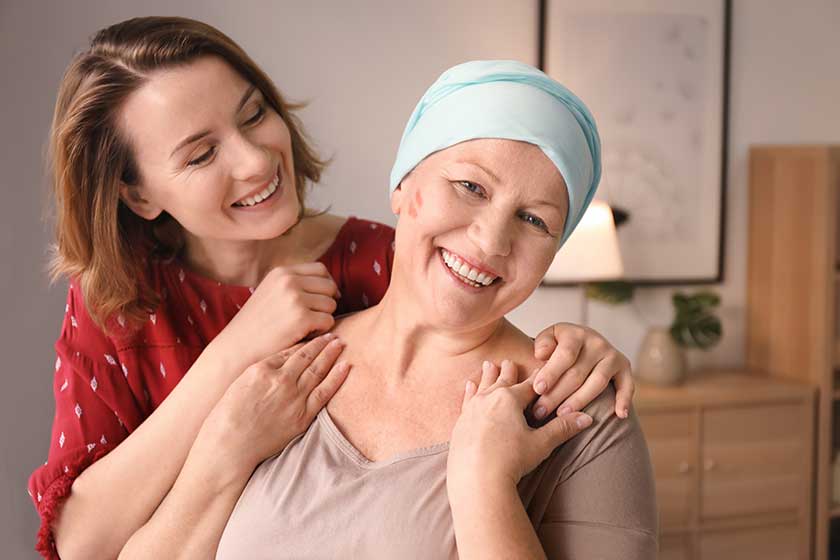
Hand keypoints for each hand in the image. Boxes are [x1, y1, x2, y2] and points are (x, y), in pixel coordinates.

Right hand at [198, 333, 349, 474]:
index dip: (306, 344)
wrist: (230, 445)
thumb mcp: (240, 383)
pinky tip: (346, 366)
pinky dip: (337, 377)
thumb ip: (262, 370)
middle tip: (333, 336)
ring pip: (318, 370)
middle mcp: (281, 380)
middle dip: (322, 344)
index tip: (316, 338)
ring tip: (341, 344)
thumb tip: (281, 361)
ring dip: (331, 355)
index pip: (291, 351)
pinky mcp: (302, 416)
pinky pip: (324, 393)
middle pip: (307, 357)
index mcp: (262, 369)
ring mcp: (293, 398)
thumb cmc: (228, 416)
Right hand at [213, 262, 340, 368]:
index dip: (327, 285)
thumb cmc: (257, 325)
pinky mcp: (302, 318)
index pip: (320, 270)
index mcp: (281, 273)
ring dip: (324, 318)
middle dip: (327, 303)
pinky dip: (322, 331)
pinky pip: (329, 321)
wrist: (238, 347)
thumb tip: (329, 284)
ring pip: (331, 304)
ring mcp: (295, 298)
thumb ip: (294, 284)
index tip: (325, 299)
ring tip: (306, 328)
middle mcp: (289, 281)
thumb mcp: (271, 292)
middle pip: (329, 287)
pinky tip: (305, 335)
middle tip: (315, 318)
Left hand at [447, 360, 591, 494]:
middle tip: (510, 361)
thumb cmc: (510, 460)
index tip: (541, 368)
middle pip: (503, 381)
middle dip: (509, 371)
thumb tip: (587, 418)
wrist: (477, 479)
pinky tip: (469, 386)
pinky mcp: (461, 422)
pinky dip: (469, 391)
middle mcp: (489, 398)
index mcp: (510, 399)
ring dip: (487, 376)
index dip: (538, 378)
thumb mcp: (541, 444)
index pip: (529, 385)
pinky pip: (466, 400)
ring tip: (489, 365)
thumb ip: (563, 428)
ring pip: (482, 386)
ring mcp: (472, 409)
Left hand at [532, 323, 633, 419]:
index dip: (552, 372)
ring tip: (563, 416)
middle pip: (578, 373)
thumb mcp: (548, 338)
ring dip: (580, 401)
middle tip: (541, 412)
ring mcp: (612, 356)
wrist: (583, 342)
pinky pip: (627, 386)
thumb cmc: (560, 346)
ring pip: (597, 382)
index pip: (565, 354)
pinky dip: (624, 400)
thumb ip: (543, 345)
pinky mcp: (625, 368)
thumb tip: (541, 355)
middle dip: (557, 394)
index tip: (538, 389)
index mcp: (576, 334)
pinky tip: (620, 415)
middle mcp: (597, 343)